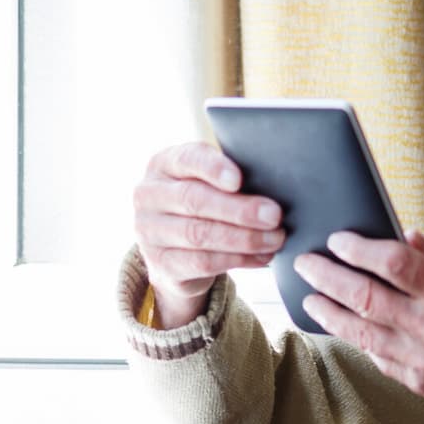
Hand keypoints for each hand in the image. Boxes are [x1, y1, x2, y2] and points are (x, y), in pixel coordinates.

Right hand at [133, 142, 283, 327]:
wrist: (175, 251)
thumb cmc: (202, 205)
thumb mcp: (208, 182)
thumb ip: (230, 178)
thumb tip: (276, 183)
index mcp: (162, 164)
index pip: (186, 159)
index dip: (212, 168)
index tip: (239, 179)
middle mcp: (148, 195)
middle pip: (194, 200)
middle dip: (239, 209)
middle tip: (274, 215)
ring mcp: (149, 232)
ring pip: (199, 235)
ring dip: (244, 238)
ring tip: (275, 238)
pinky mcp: (161, 264)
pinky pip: (203, 263)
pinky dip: (238, 259)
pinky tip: (262, 256)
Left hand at [294, 231, 423, 423]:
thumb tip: (407, 236)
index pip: (394, 264)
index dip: (360, 248)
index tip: (339, 238)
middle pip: (366, 297)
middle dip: (329, 277)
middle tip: (306, 262)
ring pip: (361, 332)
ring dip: (330, 311)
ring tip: (310, 295)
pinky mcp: (420, 385)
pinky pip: (377, 357)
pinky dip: (357, 337)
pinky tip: (342, 324)